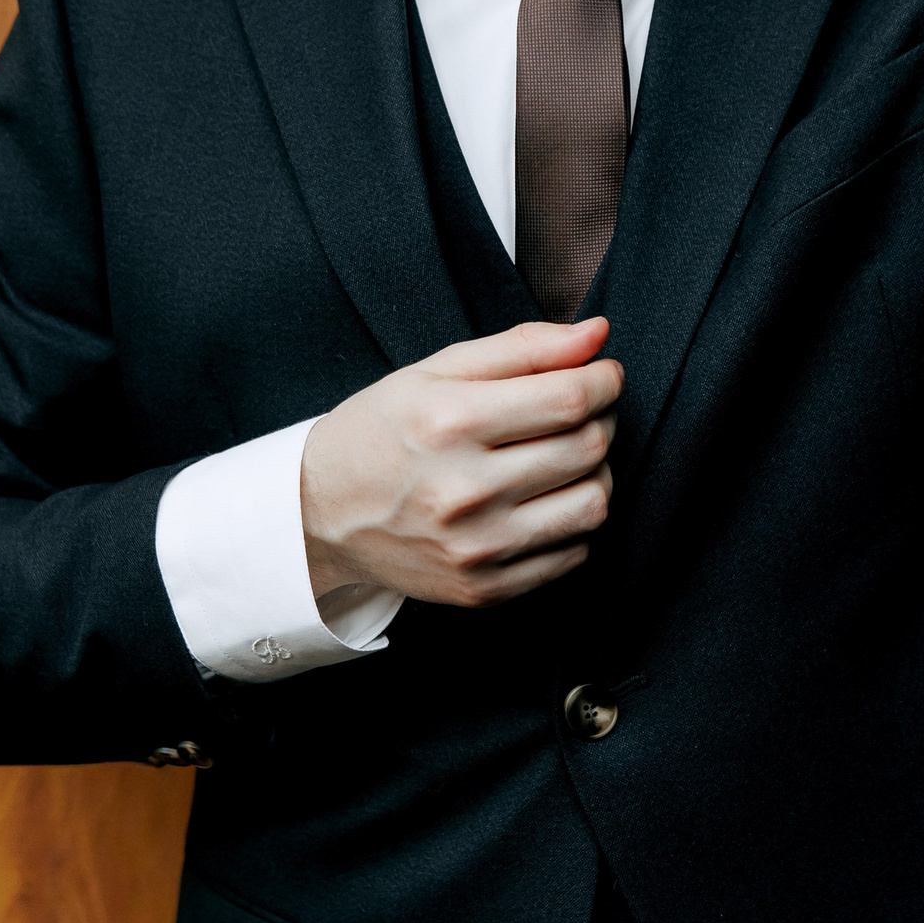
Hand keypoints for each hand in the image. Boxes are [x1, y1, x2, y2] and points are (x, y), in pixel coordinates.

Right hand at [300, 317, 620, 609]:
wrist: (319, 514)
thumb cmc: (382, 432)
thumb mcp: (437, 371)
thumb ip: (523, 347)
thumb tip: (598, 334)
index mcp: (449, 422)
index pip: (569, 398)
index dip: (604, 380)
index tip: (603, 374)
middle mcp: (464, 489)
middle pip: (587, 448)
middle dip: (602, 419)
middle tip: (581, 410)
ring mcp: (476, 547)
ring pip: (593, 504)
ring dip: (597, 473)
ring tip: (566, 456)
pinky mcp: (484, 589)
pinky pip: (574, 553)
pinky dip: (574, 521)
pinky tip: (544, 500)